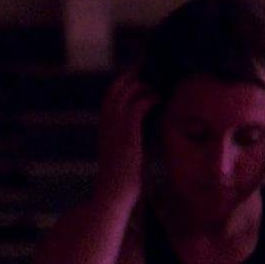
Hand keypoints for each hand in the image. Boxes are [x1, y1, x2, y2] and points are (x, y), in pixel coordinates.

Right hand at [95, 71, 155, 205]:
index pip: (110, 99)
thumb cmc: (124, 180)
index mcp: (105, 128)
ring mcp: (114, 129)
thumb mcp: (129, 155)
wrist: (114, 195)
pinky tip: (159, 98)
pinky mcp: (126, 136)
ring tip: (156, 79)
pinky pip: (137, 108)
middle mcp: (106, 125)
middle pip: (114, 90)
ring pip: (124, 95)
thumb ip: (137, 140)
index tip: (136, 77)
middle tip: (146, 68)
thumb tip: (153, 134)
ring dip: (140, 84)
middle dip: (129, 77)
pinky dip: (148, 99)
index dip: (122, 86)